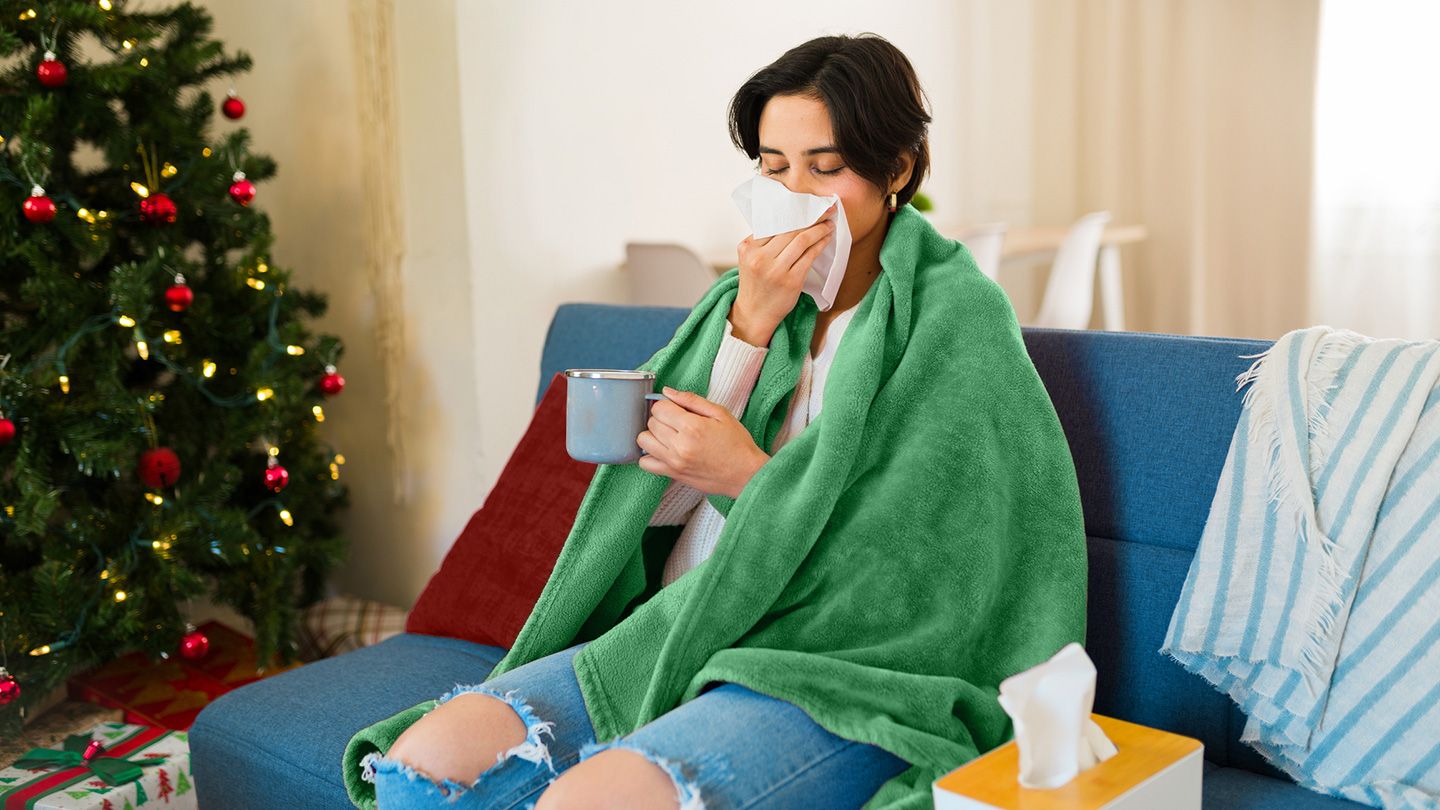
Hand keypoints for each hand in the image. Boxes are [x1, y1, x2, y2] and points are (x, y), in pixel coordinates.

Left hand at [636, 386, 769, 498]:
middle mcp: (679, 445)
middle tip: (676, 422)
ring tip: (668, 435)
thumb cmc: (737, 443)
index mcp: (692, 426)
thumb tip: (667, 392)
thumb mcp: (721, 413)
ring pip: (643, 441)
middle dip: (661, 418)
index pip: (659, 408)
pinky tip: (662, 450)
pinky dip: (649, 455)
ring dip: (652, 435)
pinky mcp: (673, 475)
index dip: (666, 405)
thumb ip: (692, 400)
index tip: (676, 409)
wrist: (746, 474)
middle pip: (651, 423)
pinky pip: (645, 464)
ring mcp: (674, 462)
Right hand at [732, 203, 836, 345]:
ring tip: (828, 224)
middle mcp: (759, 258)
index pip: (774, 223)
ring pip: (802, 240)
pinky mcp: (791, 281)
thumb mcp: (749, 259)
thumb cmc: (756, 284)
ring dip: (819, 230)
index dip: (794, 212)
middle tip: (825, 210)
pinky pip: (809, 256)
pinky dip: (820, 245)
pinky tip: (826, 239)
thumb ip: (762, 241)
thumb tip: (790, 219)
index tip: (808, 205)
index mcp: (748, 248)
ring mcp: (775, 270)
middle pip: (790, 229)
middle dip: (811, 217)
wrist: (754, 314)